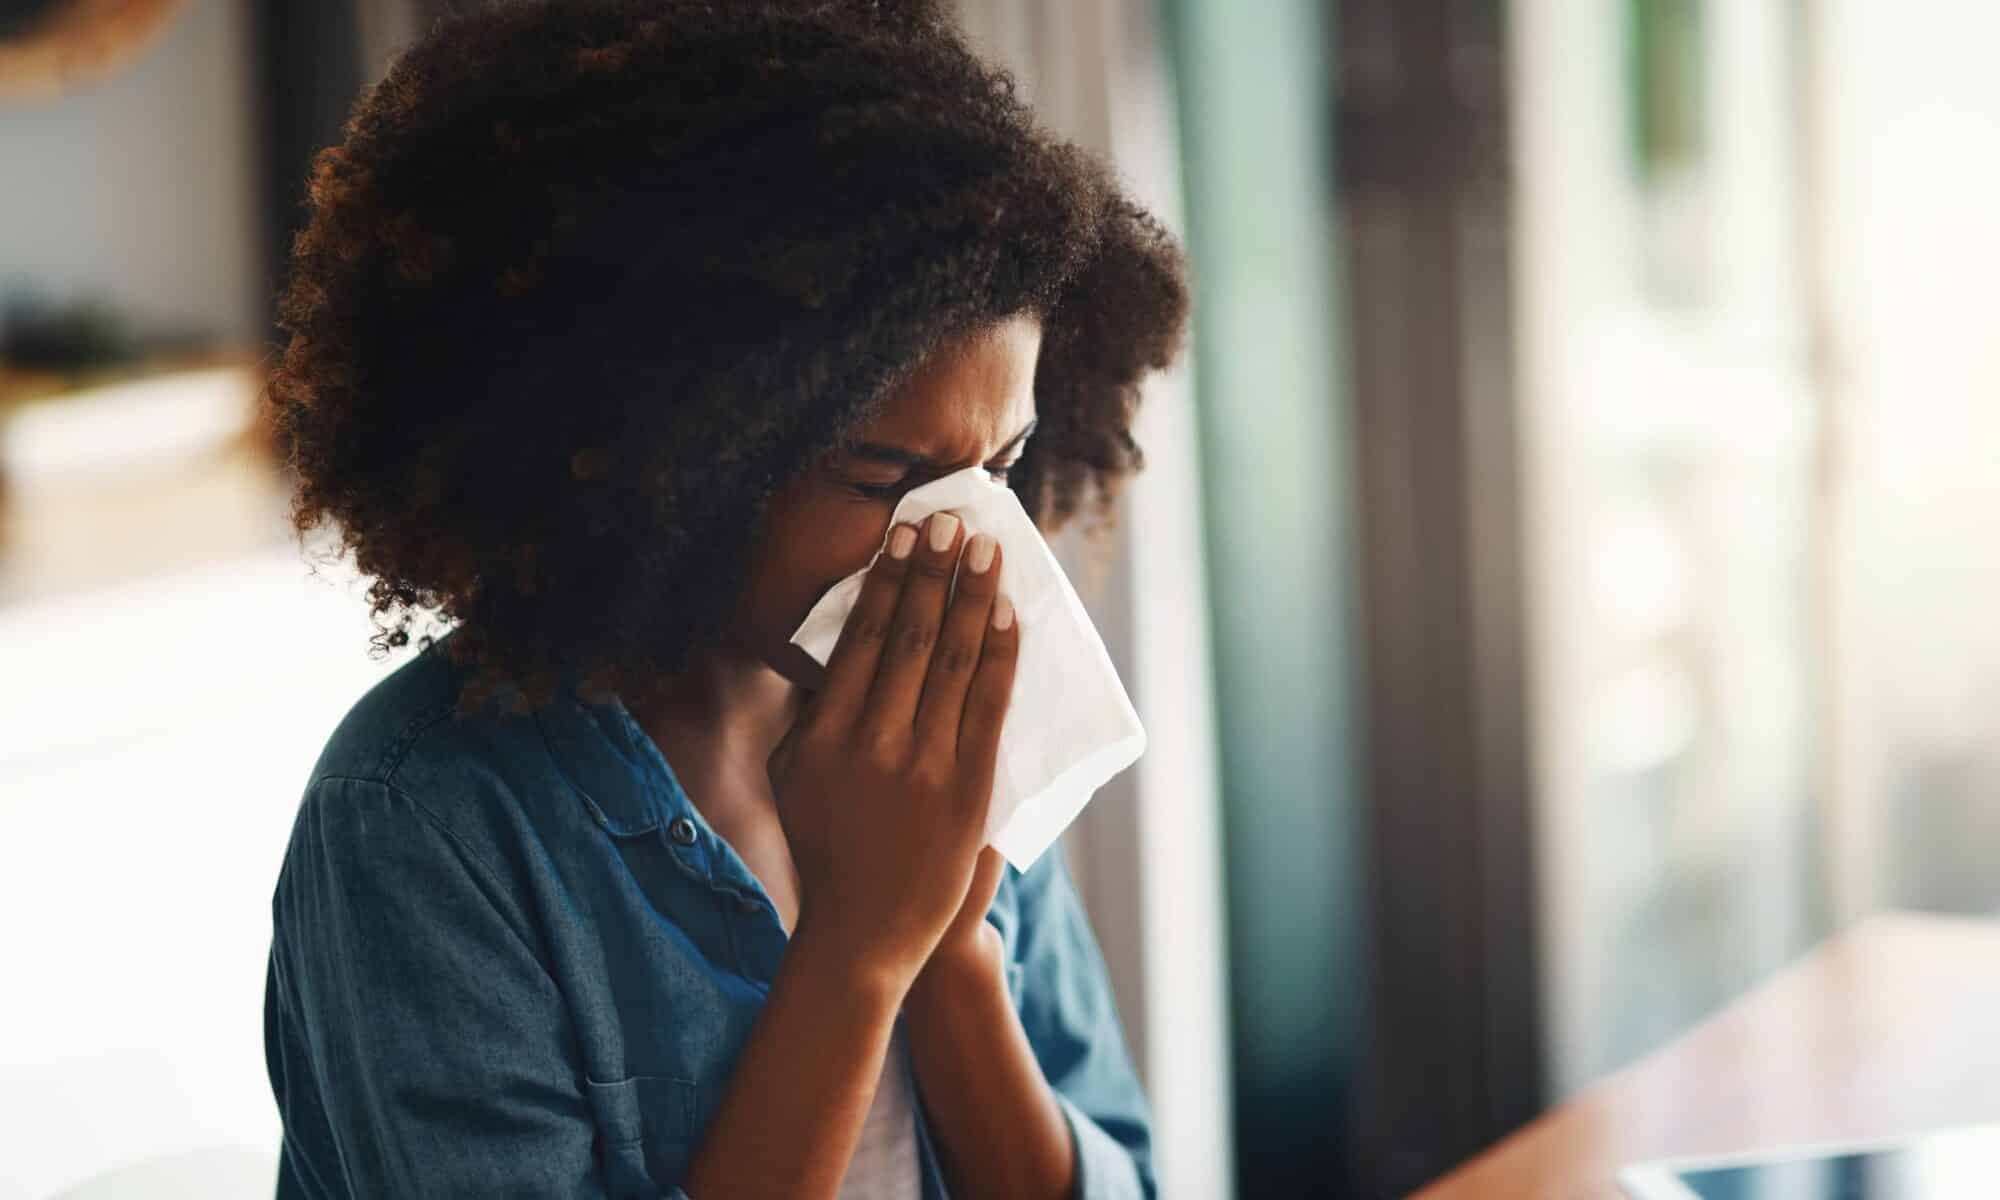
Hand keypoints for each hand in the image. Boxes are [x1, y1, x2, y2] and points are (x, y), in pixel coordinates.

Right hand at [767, 512, 1019, 993]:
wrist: (863, 935)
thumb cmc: (824, 848)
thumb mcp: (792, 776)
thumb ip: (812, 714)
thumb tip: (837, 647)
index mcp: (823, 734)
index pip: (863, 638)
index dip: (890, 581)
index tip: (906, 537)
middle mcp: (873, 742)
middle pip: (912, 636)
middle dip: (934, 571)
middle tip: (951, 522)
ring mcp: (924, 765)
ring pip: (956, 660)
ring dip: (973, 595)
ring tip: (985, 550)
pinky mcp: (968, 788)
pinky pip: (990, 704)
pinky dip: (1001, 652)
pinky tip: (1007, 613)